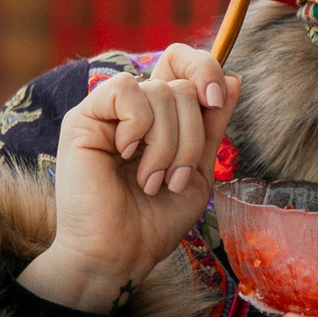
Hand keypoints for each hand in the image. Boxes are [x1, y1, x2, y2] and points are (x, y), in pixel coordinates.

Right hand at [20, 44, 240, 313]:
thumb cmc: (154, 221)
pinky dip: (138, 128)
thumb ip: (212, 125)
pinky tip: (125, 157)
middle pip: (180, 84)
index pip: (179, 62)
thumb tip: (233, 79)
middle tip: (173, 178)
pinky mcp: (83, 119)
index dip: (204, 68)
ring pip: (160, 92)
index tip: (216, 101)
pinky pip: (126, 92)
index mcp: (158, 117)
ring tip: (152, 181)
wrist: (120, 254)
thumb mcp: (198, 170)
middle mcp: (131, 110)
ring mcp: (107, 112)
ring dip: (167, 145)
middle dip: (191, 136)